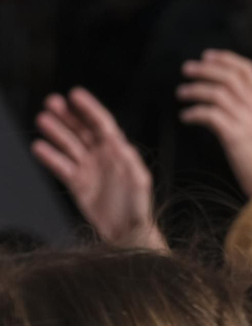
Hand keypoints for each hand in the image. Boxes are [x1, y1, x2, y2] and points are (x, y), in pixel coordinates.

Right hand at [32, 89, 165, 249]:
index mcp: (119, 151)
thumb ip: (129, 161)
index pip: (102, 124)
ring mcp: (87, 168)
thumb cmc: (139, 206)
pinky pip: (60, 166)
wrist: (127, 231)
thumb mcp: (139, 182)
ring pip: (68, 145)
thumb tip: (116, 140)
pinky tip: (38, 147)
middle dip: (68, 115)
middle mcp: (102, 156)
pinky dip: (49, 156)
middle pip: (82, 130)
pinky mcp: (76, 183)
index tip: (75, 94)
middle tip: (51, 101)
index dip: (89, 108)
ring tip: (42, 119)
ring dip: (56, 132)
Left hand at [178, 50, 251, 195]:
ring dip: (194, 90)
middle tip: (185, 69)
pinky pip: (209, 114)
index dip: (226, 59)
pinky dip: (194, 112)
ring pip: (216, 92)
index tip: (207, 56)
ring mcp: (246, 121)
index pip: (247, 69)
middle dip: (204, 69)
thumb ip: (248, 113)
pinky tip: (186, 118)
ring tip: (181, 94)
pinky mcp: (235, 136)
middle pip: (228, 76)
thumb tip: (224, 103)